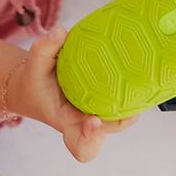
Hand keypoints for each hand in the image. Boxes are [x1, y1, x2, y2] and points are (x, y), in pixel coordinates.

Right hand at [8, 27, 135, 162]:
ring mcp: (99, 111)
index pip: (78, 143)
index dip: (89, 138)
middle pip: (109, 132)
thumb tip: (60, 32)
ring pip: (122, 115)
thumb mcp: (33, 66)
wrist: (33, 86)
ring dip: (133, 103)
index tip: (91, 121)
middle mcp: (85, 121)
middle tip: (129, 110)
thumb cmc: (35, 82)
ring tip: (142, 84)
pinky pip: (125, 96)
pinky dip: (134, 86)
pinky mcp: (108, 98)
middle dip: (119, 122)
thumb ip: (44, 49)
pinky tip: (143, 64)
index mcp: (66, 121)